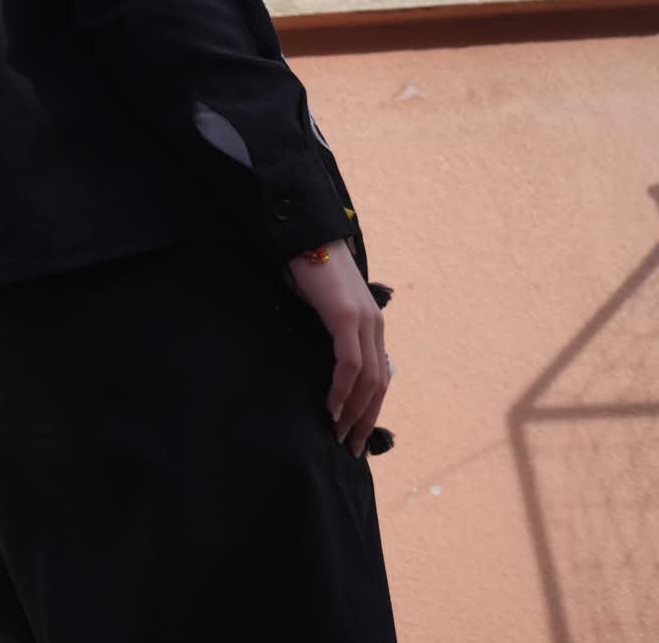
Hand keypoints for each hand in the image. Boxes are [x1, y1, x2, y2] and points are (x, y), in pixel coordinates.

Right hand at [287, 240, 391, 455]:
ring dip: (354, 412)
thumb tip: (323, 361)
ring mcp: (364, 321)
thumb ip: (329, 332)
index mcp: (370, 325)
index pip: (378, 377)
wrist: (304, 235)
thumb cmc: (306, 270)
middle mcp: (374, 326)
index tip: (354, 434)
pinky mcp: (346, 317)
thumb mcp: (321, 307)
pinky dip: (342, 390)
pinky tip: (331, 408)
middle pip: (379, 385)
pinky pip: (349, 364)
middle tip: (350, 448)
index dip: (369, 408)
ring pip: (368, 380)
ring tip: (339, 434)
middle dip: (365, 420)